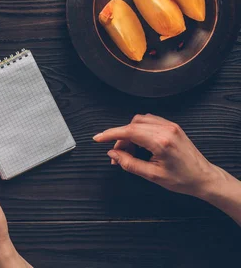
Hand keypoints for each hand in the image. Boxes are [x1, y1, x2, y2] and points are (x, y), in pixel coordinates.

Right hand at [93, 114, 217, 197]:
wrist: (204, 178)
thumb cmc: (182, 179)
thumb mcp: (152, 176)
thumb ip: (129, 163)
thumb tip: (113, 154)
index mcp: (161, 141)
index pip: (128, 131)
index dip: (110, 134)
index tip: (98, 138)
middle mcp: (166, 129)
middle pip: (132, 126)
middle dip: (120, 139)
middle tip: (117, 155)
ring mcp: (170, 126)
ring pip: (139, 122)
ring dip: (129, 134)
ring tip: (130, 151)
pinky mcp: (172, 126)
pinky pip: (149, 122)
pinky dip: (139, 130)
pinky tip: (140, 144)